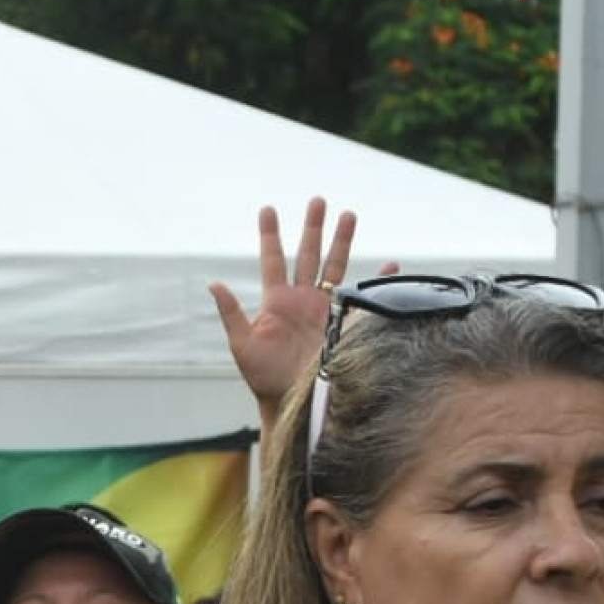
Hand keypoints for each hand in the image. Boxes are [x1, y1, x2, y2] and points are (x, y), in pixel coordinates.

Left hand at [207, 198, 378, 417]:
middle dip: (313, 228)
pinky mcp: (343, 323)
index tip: (268, 209)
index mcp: (277, 301)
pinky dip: (378, 282)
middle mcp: (302, 300)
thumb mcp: (242, 345)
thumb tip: (213, 284)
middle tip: (318, 200)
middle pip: (308, 255)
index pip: (272, 260)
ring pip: (335, 267)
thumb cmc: (263, 378)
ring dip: (341, 241)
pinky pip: (364, 298)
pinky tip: (390, 266)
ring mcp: (324, 310)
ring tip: (349, 215)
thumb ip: (231, 314)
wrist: (293, 402)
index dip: (270, 235)